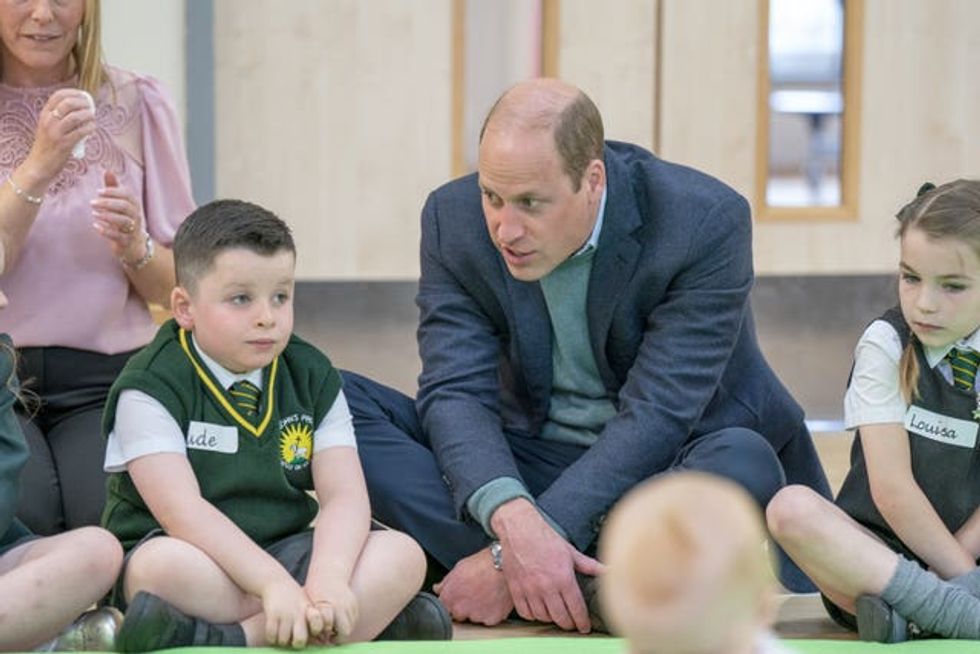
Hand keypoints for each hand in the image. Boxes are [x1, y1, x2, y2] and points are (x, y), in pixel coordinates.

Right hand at [24, 89, 96, 182]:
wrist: (39, 165)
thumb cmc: (47, 147)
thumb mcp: (48, 127)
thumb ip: (59, 117)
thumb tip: (80, 108)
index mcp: (44, 115)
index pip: (58, 95)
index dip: (73, 93)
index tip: (84, 95)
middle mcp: (48, 121)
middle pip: (68, 103)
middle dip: (83, 103)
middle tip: (91, 107)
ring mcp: (55, 132)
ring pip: (76, 117)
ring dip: (88, 116)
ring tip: (93, 118)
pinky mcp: (64, 144)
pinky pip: (81, 132)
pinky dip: (90, 128)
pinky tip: (92, 129)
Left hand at [92, 170, 145, 261]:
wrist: (135, 245)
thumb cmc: (125, 220)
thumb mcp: (121, 204)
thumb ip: (114, 188)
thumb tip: (108, 170)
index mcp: (134, 205)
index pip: (127, 195)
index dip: (113, 192)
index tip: (98, 192)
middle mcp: (136, 216)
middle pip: (125, 206)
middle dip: (108, 203)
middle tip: (92, 202)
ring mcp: (133, 230)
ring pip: (123, 221)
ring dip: (107, 216)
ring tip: (94, 214)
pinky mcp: (127, 242)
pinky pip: (118, 236)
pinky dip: (106, 231)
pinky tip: (96, 226)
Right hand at [259, 578, 312, 646]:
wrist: (276, 581)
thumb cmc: (294, 598)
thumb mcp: (307, 605)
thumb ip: (313, 621)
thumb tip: (322, 640)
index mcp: (310, 612)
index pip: (317, 628)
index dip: (314, 635)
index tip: (309, 634)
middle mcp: (299, 613)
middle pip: (300, 640)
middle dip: (295, 644)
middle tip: (292, 639)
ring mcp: (286, 613)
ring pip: (283, 640)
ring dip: (280, 641)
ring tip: (280, 635)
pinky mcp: (272, 613)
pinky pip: (271, 635)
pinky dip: (271, 638)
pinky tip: (272, 633)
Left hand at [305, 578, 358, 643]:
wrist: (328, 573)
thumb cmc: (315, 590)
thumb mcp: (311, 605)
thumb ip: (317, 621)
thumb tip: (320, 636)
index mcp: (332, 607)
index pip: (339, 631)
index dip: (331, 637)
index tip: (325, 636)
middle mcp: (344, 606)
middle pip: (347, 630)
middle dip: (339, 635)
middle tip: (329, 633)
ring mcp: (351, 604)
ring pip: (352, 625)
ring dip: (344, 628)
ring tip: (333, 625)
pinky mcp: (355, 602)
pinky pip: (354, 618)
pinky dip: (348, 621)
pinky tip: (338, 618)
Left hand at [433, 547, 513, 625]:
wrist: (504, 565)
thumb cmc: (482, 564)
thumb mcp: (459, 568)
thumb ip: (445, 583)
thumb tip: (438, 589)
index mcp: (449, 598)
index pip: (444, 608)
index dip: (451, 601)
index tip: (457, 597)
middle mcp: (460, 610)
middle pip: (458, 615)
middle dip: (464, 606)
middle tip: (474, 592)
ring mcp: (476, 616)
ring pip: (474, 617)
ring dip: (478, 609)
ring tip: (486, 593)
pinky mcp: (491, 619)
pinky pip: (489, 619)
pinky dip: (491, 611)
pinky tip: (493, 598)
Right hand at [491, 499, 602, 632]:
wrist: (519, 528)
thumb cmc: (545, 538)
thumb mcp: (570, 551)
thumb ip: (589, 565)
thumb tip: (608, 570)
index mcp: (563, 577)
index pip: (576, 608)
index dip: (582, 622)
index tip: (584, 627)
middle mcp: (547, 586)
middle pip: (561, 617)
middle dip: (569, 624)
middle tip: (572, 623)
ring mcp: (529, 589)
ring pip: (543, 616)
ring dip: (551, 619)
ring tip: (556, 615)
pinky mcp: (515, 589)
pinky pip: (525, 612)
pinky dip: (533, 615)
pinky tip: (538, 610)